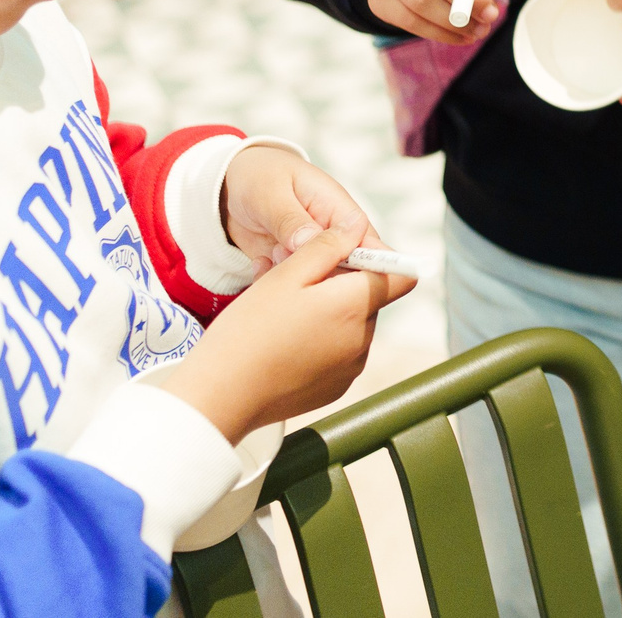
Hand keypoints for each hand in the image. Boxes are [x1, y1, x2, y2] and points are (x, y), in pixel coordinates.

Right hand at [152, 226, 410, 440]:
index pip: (401, 276)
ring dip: (332, 317)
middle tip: (298, 289)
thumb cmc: (249, 332)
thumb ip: (327, 246)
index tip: (346, 258)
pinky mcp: (336, 388)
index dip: (378, 261)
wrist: (220, 395)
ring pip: (354, 326)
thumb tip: (357, 226)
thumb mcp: (286, 275)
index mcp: (355, 307)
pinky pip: (341, 355)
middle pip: (371, 300)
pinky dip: (323, 345)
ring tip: (287, 319)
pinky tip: (287, 346)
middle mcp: (363, 339)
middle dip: (343, 288)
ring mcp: (351, 368)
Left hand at [220, 146, 380, 276]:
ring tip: (270, 254)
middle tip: (285, 258)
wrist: (233, 184)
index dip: (370, 266)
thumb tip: (309, 243)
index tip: (353, 284)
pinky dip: (274, 283)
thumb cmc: (260, 177)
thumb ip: (290, 219)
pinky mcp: (292, 266)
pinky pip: (291, 286)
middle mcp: (331, 235)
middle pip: (348, 270)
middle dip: (320, 277)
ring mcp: (312, 253)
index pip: (367, 242)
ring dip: (292, 278)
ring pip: (317, 283)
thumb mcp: (270, 193)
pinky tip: (259, 265)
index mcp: (337, 210)